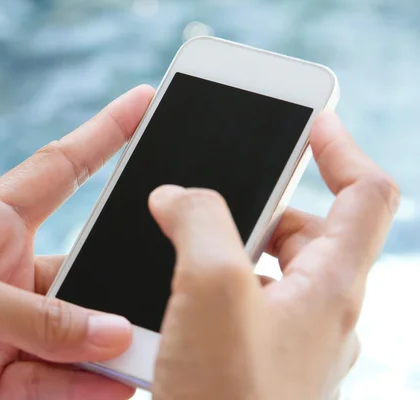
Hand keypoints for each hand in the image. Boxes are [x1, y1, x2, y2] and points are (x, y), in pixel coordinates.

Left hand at [0, 85, 154, 399]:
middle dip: (118, 286)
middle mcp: (8, 278)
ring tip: (143, 358)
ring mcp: (6, 333)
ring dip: (108, 350)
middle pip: (83, 274)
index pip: (61, 171)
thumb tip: (113, 333)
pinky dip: (86, 388)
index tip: (143, 104)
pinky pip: (56, 385)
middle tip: (159, 295)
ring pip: (77, 338)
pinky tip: (114, 388)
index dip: (103, 135)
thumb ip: (36, 319)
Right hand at [149, 112, 398, 399]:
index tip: (309, 122)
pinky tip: (169, 297)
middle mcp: (320, 310)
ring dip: (224, 247)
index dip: (342, 147)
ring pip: (266, 267)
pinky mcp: (254, 360)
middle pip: (305, 228)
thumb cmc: (230, 397)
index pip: (366, 193)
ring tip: (177, 248)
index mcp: (331, 284)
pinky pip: (239, 303)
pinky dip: (208, 287)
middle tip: (208, 198)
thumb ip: (198, 222)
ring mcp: (288, 339)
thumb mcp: (212, 287)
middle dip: (257, 204)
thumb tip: (177, 195)